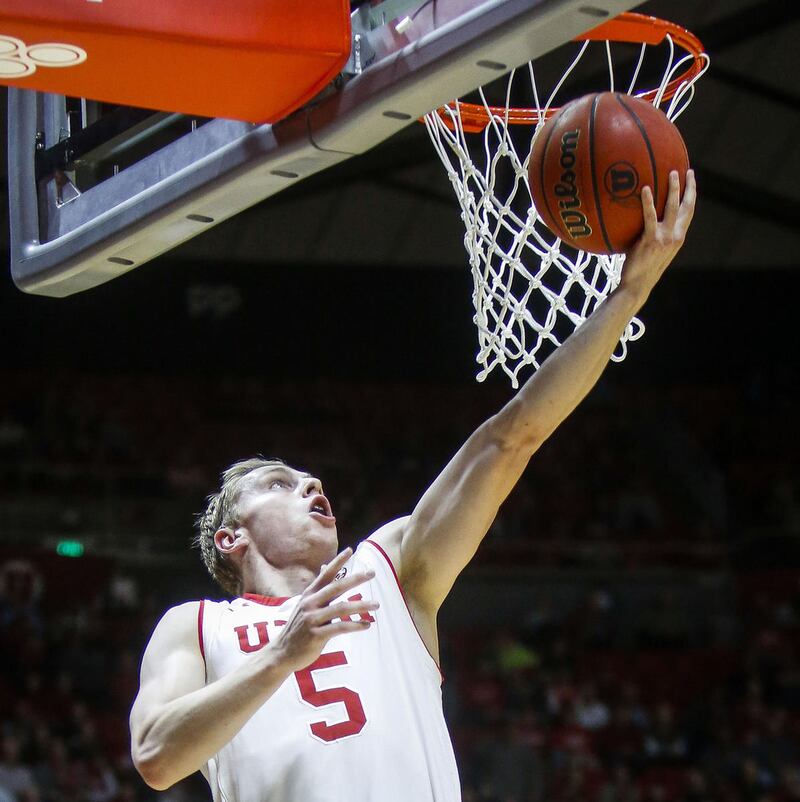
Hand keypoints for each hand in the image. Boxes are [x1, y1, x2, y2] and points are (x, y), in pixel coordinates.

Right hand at [272, 547, 378, 672]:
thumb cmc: (298, 628)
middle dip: (356, 579)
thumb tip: (325, 567)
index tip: (350, 550)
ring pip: (341, 608)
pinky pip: (340, 627)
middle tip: (372, 573)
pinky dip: (355, 625)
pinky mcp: (316, 635)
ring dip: (361, 605)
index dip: (337, 562)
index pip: (325, 574)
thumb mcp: (305, 605)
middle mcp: (310, 604)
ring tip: (377, 604)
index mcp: (309, 595)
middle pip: (336, 587)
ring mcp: (312, 619)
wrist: (282, 652)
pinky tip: (367, 625)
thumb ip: (319, 589)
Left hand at [620, 169, 696, 300]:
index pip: (689, 212)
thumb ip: (655, 234)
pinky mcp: (651, 240)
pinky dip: (648, 202)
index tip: (691, 179)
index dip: (692, 195)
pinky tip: (644, 189)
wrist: (637, 286)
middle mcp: (675, 236)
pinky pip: (650, 217)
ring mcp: (665, 238)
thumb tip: (643, 218)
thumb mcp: (654, 250)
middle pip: (686, 206)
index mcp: (678, 238)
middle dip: (688, 187)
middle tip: (685, 170)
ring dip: (673, 188)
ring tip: (670, 172)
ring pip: (672, 207)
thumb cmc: (641, 268)